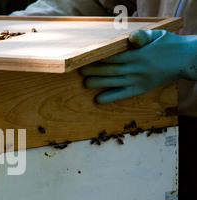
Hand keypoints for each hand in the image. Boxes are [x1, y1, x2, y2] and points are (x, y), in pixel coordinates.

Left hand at [80, 29, 196, 103]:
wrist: (184, 60)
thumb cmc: (167, 45)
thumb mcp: (157, 35)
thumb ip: (142, 36)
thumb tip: (131, 38)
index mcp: (138, 54)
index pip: (114, 56)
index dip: (99, 58)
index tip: (87, 58)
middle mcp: (137, 68)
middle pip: (110, 70)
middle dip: (94, 70)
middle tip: (80, 70)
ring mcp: (138, 80)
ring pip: (114, 82)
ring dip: (98, 83)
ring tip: (85, 82)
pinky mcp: (141, 89)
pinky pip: (123, 95)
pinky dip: (110, 97)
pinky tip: (98, 99)